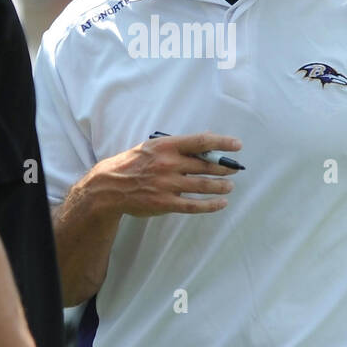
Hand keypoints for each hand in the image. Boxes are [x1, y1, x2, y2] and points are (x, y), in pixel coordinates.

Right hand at [89, 132, 240, 217]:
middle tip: (235, 168)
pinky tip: (221, 203)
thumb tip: (205, 141)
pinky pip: (194, 205)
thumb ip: (177, 146)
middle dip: (225, 167)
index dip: (222, 142)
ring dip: (220, 185)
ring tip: (229, 186)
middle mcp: (169, 164)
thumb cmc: (134, 163)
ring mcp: (167, 184)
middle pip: (206, 164)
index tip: (236, 145)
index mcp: (166, 146)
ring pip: (203, 185)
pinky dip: (210, 205)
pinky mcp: (165, 203)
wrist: (110, 186)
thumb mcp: (153, 147)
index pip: (201, 141)